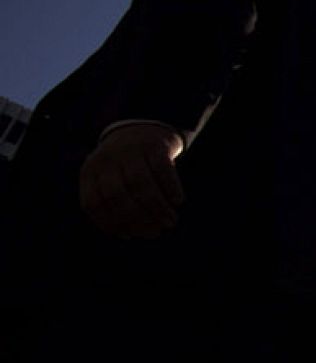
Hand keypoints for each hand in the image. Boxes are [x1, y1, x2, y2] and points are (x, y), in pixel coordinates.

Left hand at [79, 123, 185, 238]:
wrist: (144, 127)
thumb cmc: (128, 164)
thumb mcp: (110, 178)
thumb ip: (114, 201)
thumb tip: (132, 233)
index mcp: (90, 170)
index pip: (94, 203)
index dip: (111, 223)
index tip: (130, 235)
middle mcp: (107, 158)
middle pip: (118, 195)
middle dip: (138, 218)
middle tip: (156, 232)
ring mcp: (130, 149)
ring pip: (141, 184)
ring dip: (157, 207)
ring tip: (170, 221)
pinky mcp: (154, 144)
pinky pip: (162, 170)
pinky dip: (171, 188)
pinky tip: (178, 201)